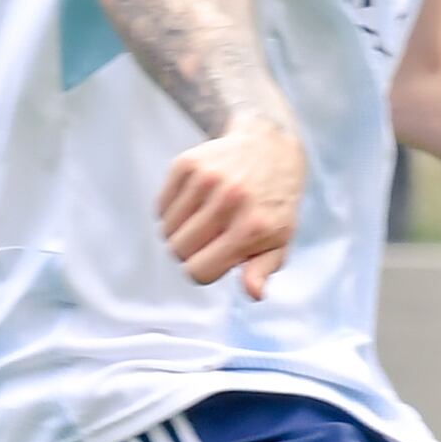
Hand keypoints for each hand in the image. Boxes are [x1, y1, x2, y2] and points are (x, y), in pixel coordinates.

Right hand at [156, 117, 303, 297]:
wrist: (270, 148)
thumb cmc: (274, 203)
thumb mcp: (280, 239)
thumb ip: (263, 269)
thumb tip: (254, 293)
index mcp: (253, 227)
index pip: (199, 271)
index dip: (203, 271)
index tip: (215, 260)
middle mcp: (229, 201)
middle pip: (179, 251)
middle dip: (191, 252)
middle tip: (211, 238)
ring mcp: (206, 180)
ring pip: (166, 230)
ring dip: (180, 232)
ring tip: (205, 220)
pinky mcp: (187, 164)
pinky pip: (160, 207)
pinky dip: (172, 211)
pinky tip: (196, 203)